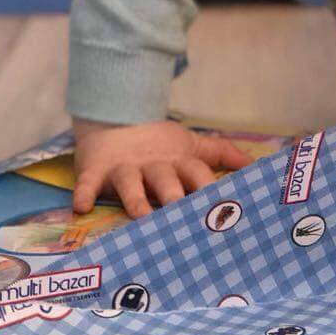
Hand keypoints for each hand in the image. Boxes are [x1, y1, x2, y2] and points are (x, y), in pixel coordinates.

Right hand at [72, 118, 252, 219]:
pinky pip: (89, 182)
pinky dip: (84, 192)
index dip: (208, 188)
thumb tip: (254, 164)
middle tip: (181, 210)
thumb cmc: (158, 144)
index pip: (197, 173)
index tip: (222, 208)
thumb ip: (220, 154)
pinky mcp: (97, 170)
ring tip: (141, 215)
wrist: (115, 119)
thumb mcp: (190, 146)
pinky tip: (82, 206)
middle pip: (165, 179)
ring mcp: (125, 167)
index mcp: (178, 161)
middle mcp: (154, 165)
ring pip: (131, 183)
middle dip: (173, 194)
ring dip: (135, 198)